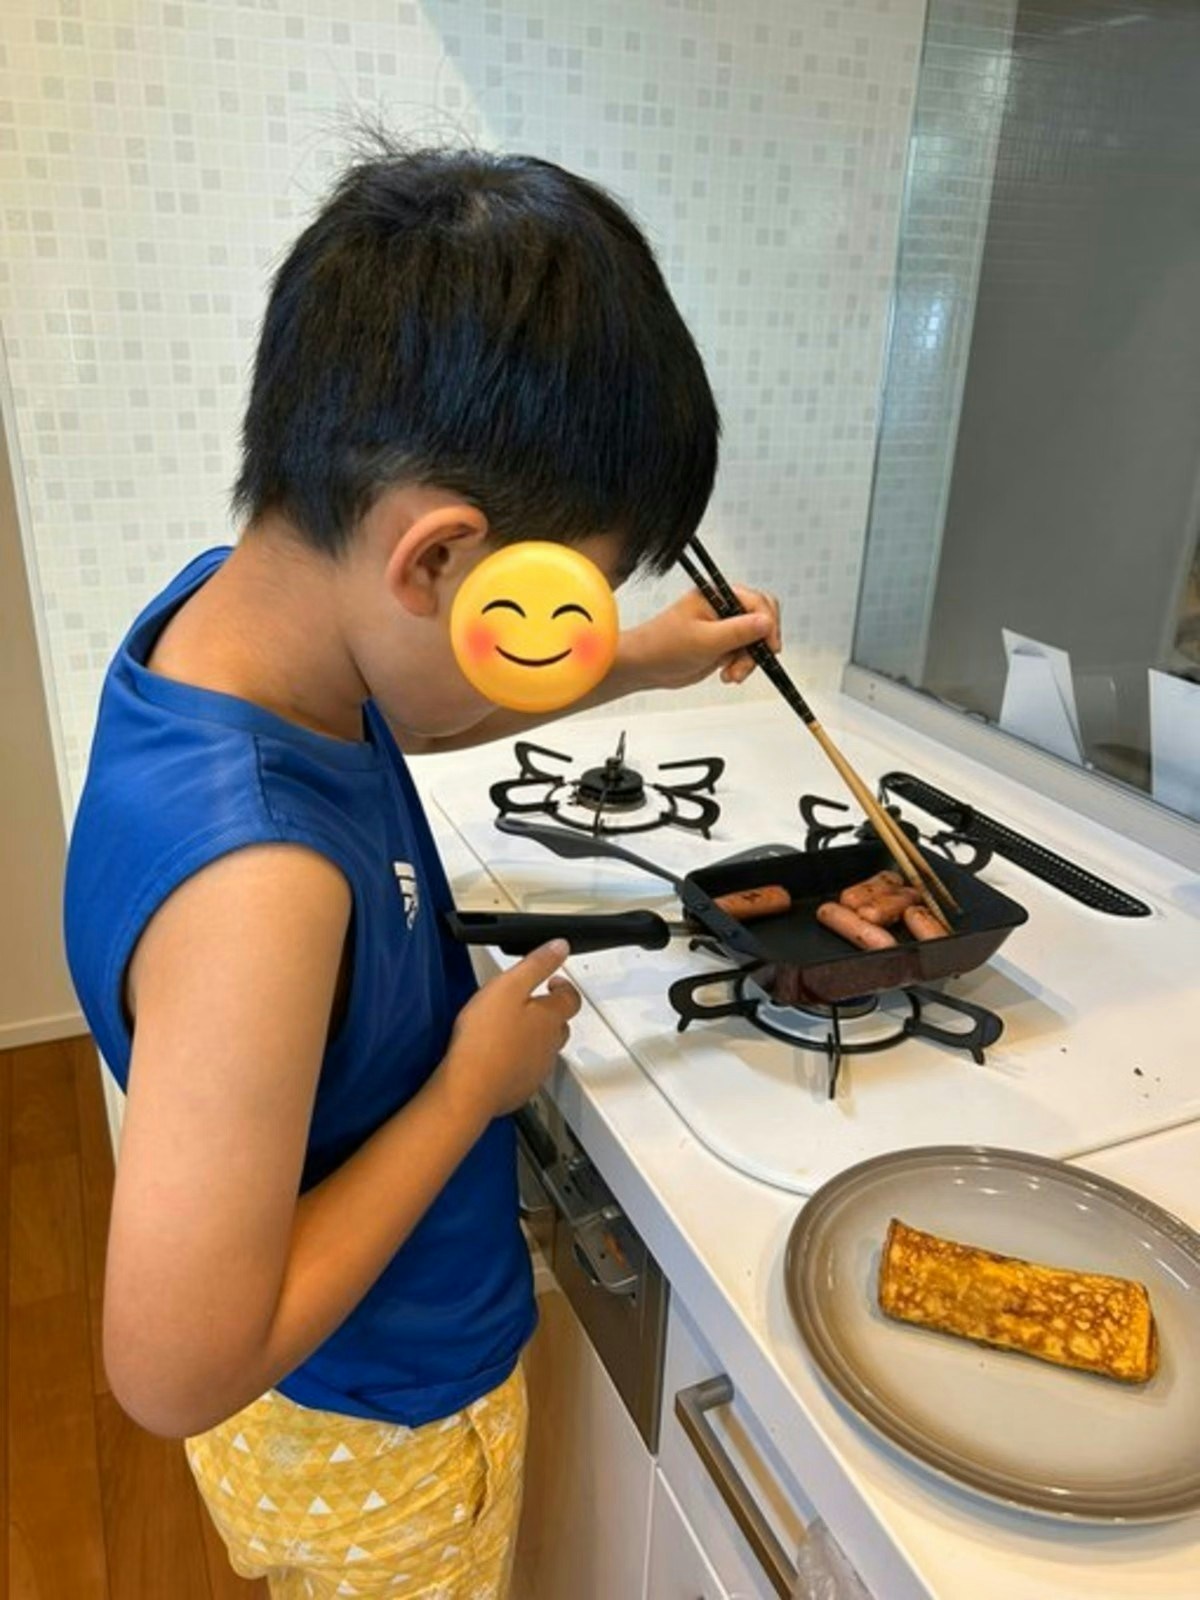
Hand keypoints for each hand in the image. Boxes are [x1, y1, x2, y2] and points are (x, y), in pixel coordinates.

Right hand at [439, 940, 580, 1123]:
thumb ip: (536, 964)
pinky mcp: (520, 1088)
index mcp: (550, 1018)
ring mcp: (536, 1070)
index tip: (554, 980)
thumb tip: (559, 947)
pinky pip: (525, 1070)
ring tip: (512, 1028)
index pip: (571, 998)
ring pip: (543, 1049)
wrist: (469, 1088)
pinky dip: (517, 1061)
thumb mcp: (508, 986)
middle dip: (549, 1012)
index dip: (564, 986)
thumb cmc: (485, 1039)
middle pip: (559, 1025)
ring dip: (533, 1037)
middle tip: (533, 1002)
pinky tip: (498, 1056)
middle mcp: (549, 1045)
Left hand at [620, 582, 781, 690]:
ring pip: (755, 641)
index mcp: (717, 595)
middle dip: (758, 645)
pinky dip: (740, 666)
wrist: (645, 667)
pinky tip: (726, 674)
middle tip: (749, 662)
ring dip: (748, 661)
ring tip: (731, 675)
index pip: (758, 602)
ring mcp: (724, 627)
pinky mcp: (722, 644)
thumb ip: (739, 631)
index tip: (770, 646)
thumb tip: (767, 622)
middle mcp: (723, 607)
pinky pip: (745, 654)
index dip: (769, 624)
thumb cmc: (664, 646)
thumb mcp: (706, 639)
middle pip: (761, 621)